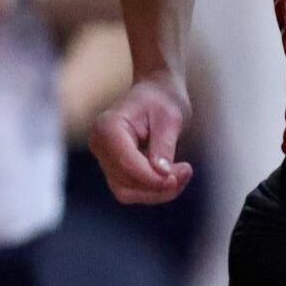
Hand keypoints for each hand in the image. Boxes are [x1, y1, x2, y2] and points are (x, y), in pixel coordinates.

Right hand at [89, 72, 194, 203]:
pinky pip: (131, 190)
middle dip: (157, 185)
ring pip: (127, 192)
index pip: (127, 163)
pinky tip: (172, 177)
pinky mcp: (113, 168)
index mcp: (108, 126)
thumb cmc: (162, 100)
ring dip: (157, 191)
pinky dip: (153, 189)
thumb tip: (162, 174)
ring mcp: (104, 158)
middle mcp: (99, 144)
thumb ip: (164, 146)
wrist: (156, 93)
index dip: (153, 178)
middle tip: (186, 172)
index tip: (178, 177)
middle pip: (126, 182)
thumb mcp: (170, 118)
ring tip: (182, 174)